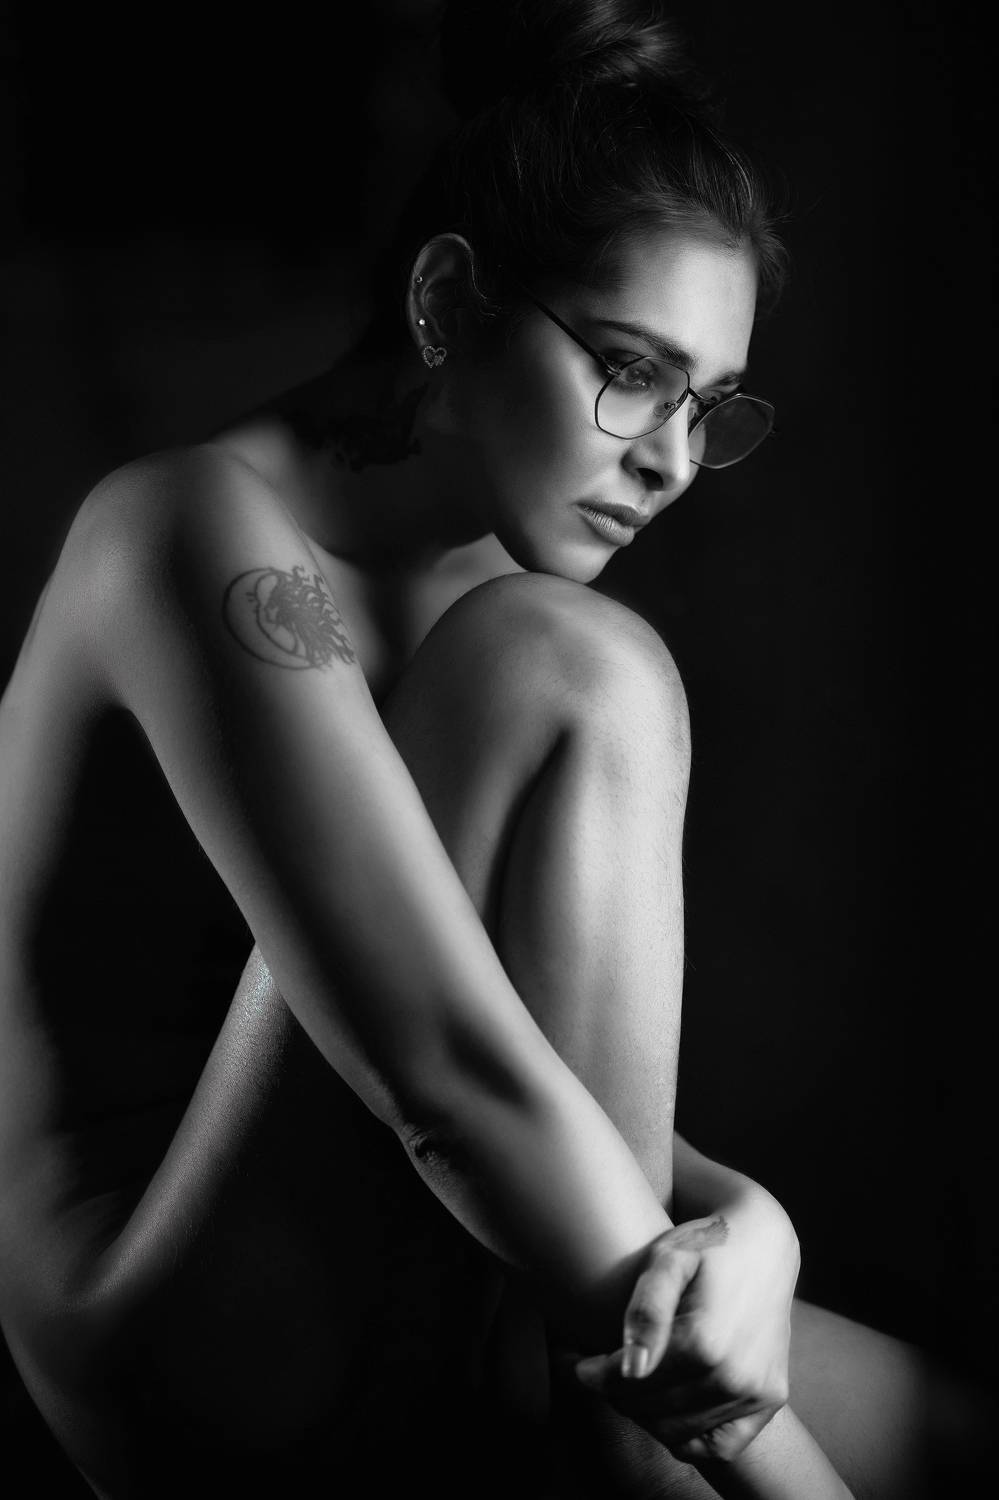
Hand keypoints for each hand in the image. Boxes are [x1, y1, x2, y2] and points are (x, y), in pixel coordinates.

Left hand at [575, 1191, 799, 1462]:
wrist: (764, 1244)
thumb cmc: (706, 1246)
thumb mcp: (668, 1259)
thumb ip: (646, 1310)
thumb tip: (632, 1369)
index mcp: (707, 1341)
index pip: (634, 1383)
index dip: (599, 1377)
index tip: (582, 1366)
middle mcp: (737, 1376)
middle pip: (654, 1410)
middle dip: (618, 1394)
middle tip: (603, 1373)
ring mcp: (757, 1392)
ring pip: (680, 1433)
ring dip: (647, 1414)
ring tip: (632, 1384)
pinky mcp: (771, 1399)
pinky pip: (721, 1447)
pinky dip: (689, 1438)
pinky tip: (669, 1408)